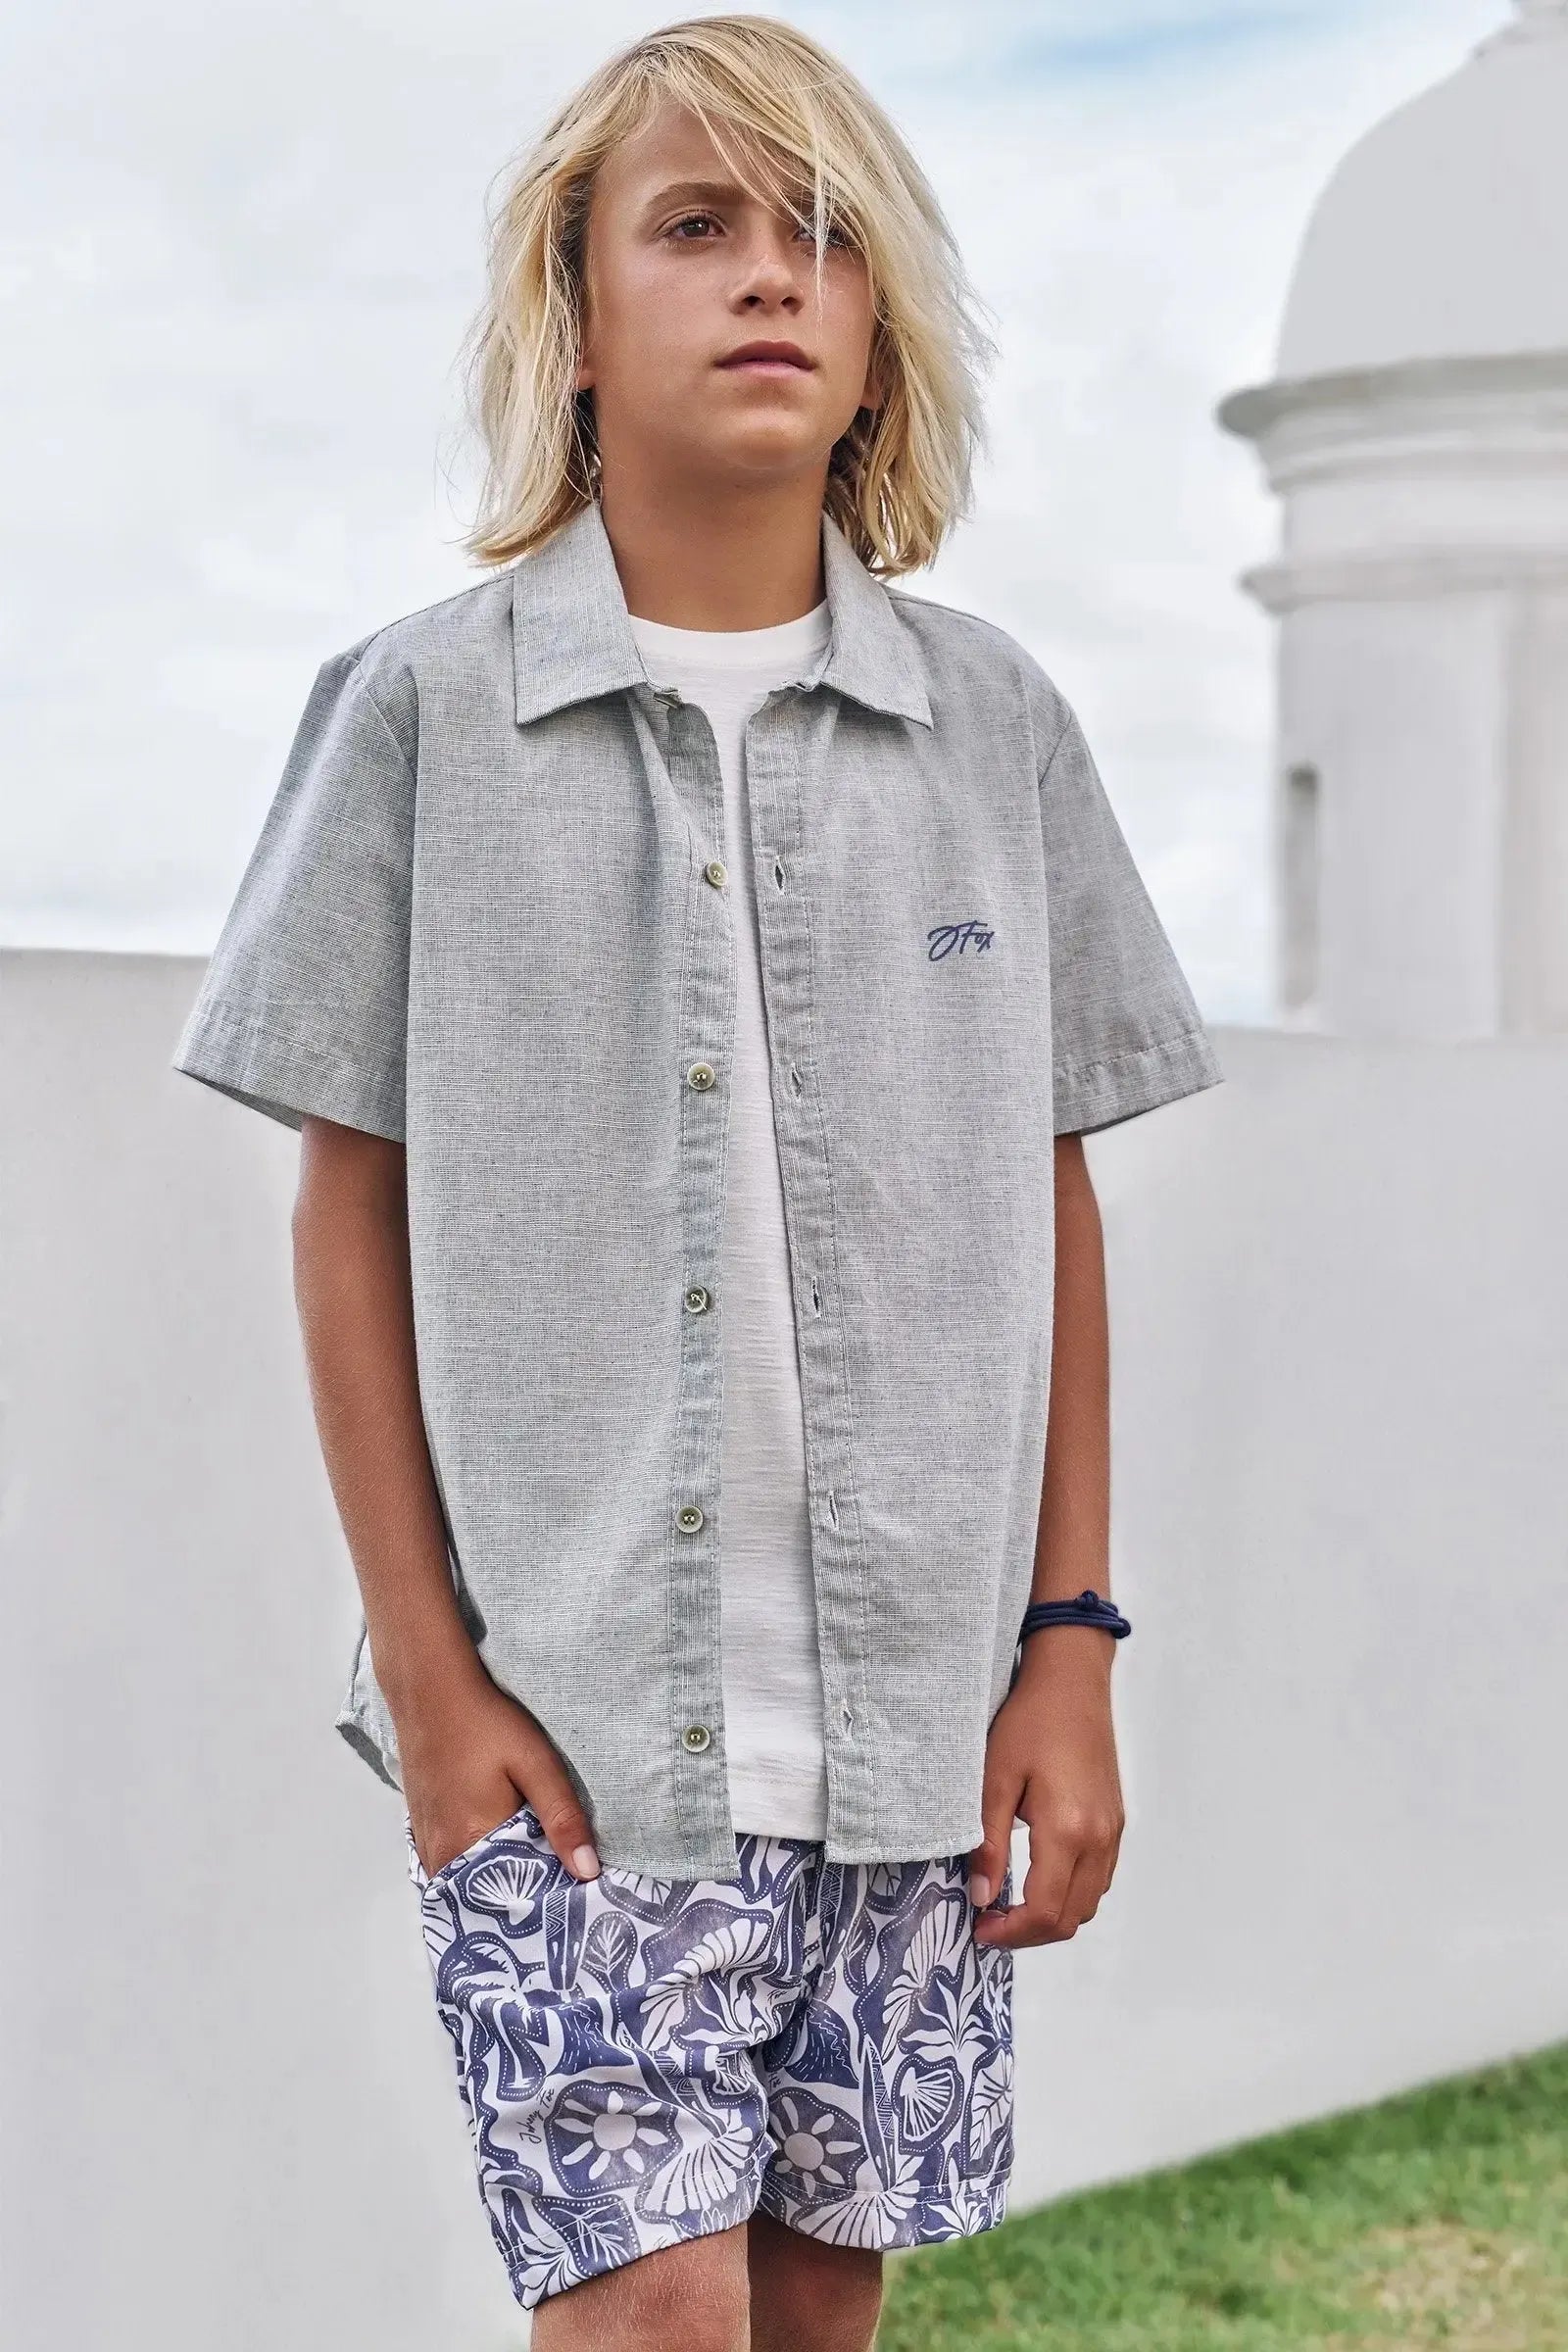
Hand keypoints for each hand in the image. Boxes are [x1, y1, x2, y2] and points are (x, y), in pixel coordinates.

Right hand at [395, 1657, 600, 1883]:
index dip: (545, 1900)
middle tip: (557, 1889)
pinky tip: (497, 1853)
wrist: (430, 1691)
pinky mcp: (421, 1830)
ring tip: (531, 1873)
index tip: (572, 1900)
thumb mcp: (536, 1764)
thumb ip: (562, 1818)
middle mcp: (441, 1853)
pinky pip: (450, 1867)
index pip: (514, 1897)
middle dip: (521, 1896)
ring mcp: (426, 1843)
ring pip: (466, 1883)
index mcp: (470, 1843)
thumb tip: (589, 1872)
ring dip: (496, 1882)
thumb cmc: (485, 1724)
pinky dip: (474, 1869)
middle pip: (487, 1896)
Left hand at [969, 1633, 1123, 1949]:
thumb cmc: (1029, 1723)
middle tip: (990, 1923)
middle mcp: (1099, 1839)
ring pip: (1089, 1903)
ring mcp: (1113, 1832)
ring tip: (1010, 1905)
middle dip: (1029, 1933)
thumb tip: (981, 1897)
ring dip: (1052, 1916)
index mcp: (1068, 1831)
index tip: (979, 1929)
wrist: (1072, 1684)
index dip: (1011, 1933)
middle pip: (1071, 1918)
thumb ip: (987, 1843)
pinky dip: (1071, 1894)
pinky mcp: (1116, 1822)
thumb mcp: (994, 1779)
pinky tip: (1039, 1878)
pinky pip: (1099, 1878)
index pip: (1045, 1911)